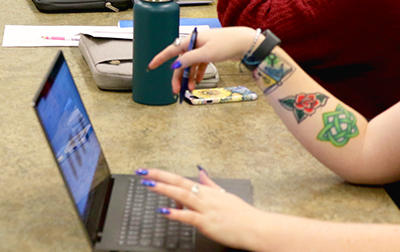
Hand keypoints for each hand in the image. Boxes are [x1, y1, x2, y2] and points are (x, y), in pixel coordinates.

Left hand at [136, 168, 262, 250]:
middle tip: (142, 173)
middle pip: (178, 183)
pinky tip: (163, 211)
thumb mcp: (225, 195)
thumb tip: (200, 171)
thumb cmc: (243, 215)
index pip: (181, 178)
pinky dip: (175, 213)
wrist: (257, 228)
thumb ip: (210, 184)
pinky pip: (189, 216)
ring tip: (148, 185)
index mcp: (207, 191)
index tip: (149, 171)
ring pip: (182, 195)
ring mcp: (206, 209)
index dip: (163, 174)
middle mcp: (205, 197)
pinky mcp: (208, 223)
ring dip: (164, 189)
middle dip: (159, 177)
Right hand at [148, 27, 257, 93]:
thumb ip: (189, 59)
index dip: (160, 59)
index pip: (171, 51)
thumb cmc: (227, 44)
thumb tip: (176, 65)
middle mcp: (195, 44)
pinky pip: (199, 65)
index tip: (151, 66)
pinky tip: (198, 81)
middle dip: (178, 76)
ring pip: (190, 65)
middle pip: (181, 62)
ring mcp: (202, 49)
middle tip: (177, 90)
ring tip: (191, 88)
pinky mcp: (210, 53)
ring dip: (189, 77)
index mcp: (191, 40)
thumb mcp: (206, 53)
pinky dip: (198, 73)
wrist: (245, 42)